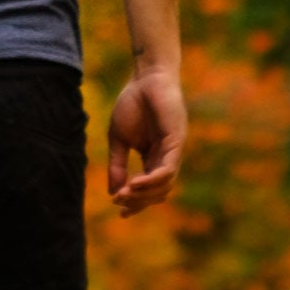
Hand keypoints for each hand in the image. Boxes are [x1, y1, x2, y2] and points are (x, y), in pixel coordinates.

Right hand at [106, 66, 186, 215]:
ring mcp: (173, 150)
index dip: (136, 202)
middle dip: (138, 201)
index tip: (120, 211)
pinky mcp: (176, 141)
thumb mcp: (118, 139)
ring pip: (164, 184)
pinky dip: (152, 180)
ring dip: (144, 193)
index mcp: (154, 158)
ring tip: (125, 193)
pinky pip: (168, 169)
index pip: (149, 188)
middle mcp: (166, 158)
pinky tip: (135, 183)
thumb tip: (113, 192)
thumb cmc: (132, 104)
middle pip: (158, 191)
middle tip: (120, 202)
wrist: (144, 77)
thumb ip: (117, 165)